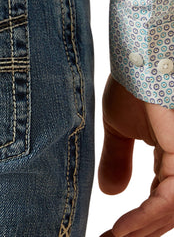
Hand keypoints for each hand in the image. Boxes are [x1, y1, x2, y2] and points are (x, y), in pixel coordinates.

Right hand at [99, 75, 173, 236]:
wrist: (139, 57)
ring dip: (138, 231)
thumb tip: (111, 192)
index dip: (136, 222)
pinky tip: (120, 230)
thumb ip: (118, 159)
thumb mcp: (119, 127)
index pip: (159, 200)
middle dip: (138, 231)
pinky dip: (144, 218)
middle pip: (166, 213)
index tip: (109, 235)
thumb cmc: (132, 83)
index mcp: (172, 156)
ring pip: (169, 213)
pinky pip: (169, 202)